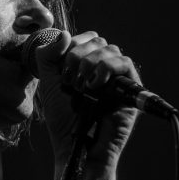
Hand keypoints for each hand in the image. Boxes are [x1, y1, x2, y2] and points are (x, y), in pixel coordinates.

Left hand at [33, 31, 140, 179]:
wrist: (75, 145)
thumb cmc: (63, 120)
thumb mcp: (49, 83)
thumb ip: (48, 56)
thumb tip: (64, 34)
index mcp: (86, 66)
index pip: (85, 39)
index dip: (72, 46)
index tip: (62, 69)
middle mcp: (103, 70)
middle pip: (97, 41)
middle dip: (78, 56)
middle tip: (71, 81)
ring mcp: (117, 79)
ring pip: (110, 49)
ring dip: (90, 64)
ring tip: (82, 87)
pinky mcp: (130, 90)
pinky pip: (125, 63)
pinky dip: (107, 68)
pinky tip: (95, 85)